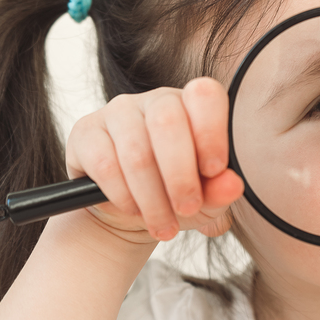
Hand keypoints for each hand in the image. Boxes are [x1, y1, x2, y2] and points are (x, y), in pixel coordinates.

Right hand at [65, 77, 243, 242]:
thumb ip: (221, 191)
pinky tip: (132, 210)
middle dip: (180, 176)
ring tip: (162, 225)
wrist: (129, 212)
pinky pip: (104, 164)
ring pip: (136, 151)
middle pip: (167, 122)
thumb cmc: (175, 196)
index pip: (205, 95)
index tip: (213, 170)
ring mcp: (118, 112)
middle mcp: (155, 100)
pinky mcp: (86, 131)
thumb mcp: (206, 201)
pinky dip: (122, 196)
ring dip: (152, 198)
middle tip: (186, 208)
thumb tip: (233, 185)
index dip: (211, 131)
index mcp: (192, 106)